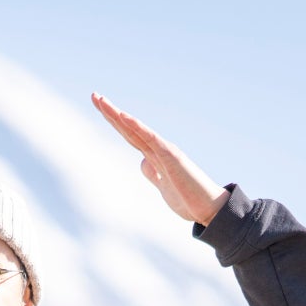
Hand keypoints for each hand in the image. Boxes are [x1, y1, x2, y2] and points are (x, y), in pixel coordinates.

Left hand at [92, 93, 227, 226]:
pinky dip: (137, 127)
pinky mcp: (172, 157)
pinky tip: (123, 117)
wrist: (210, 210)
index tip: (100, 107)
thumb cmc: (189, 199)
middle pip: (129, 128)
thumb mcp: (163, 187)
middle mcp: (158, 150)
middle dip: (111, 113)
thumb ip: (154, 173)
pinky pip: (151, 139)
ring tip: (102, 101)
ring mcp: (165, 151)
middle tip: (95, 95)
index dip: (114, 122)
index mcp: (154, 156)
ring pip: (136, 130)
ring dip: (119, 115)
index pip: (130, 135)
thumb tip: (143, 163)